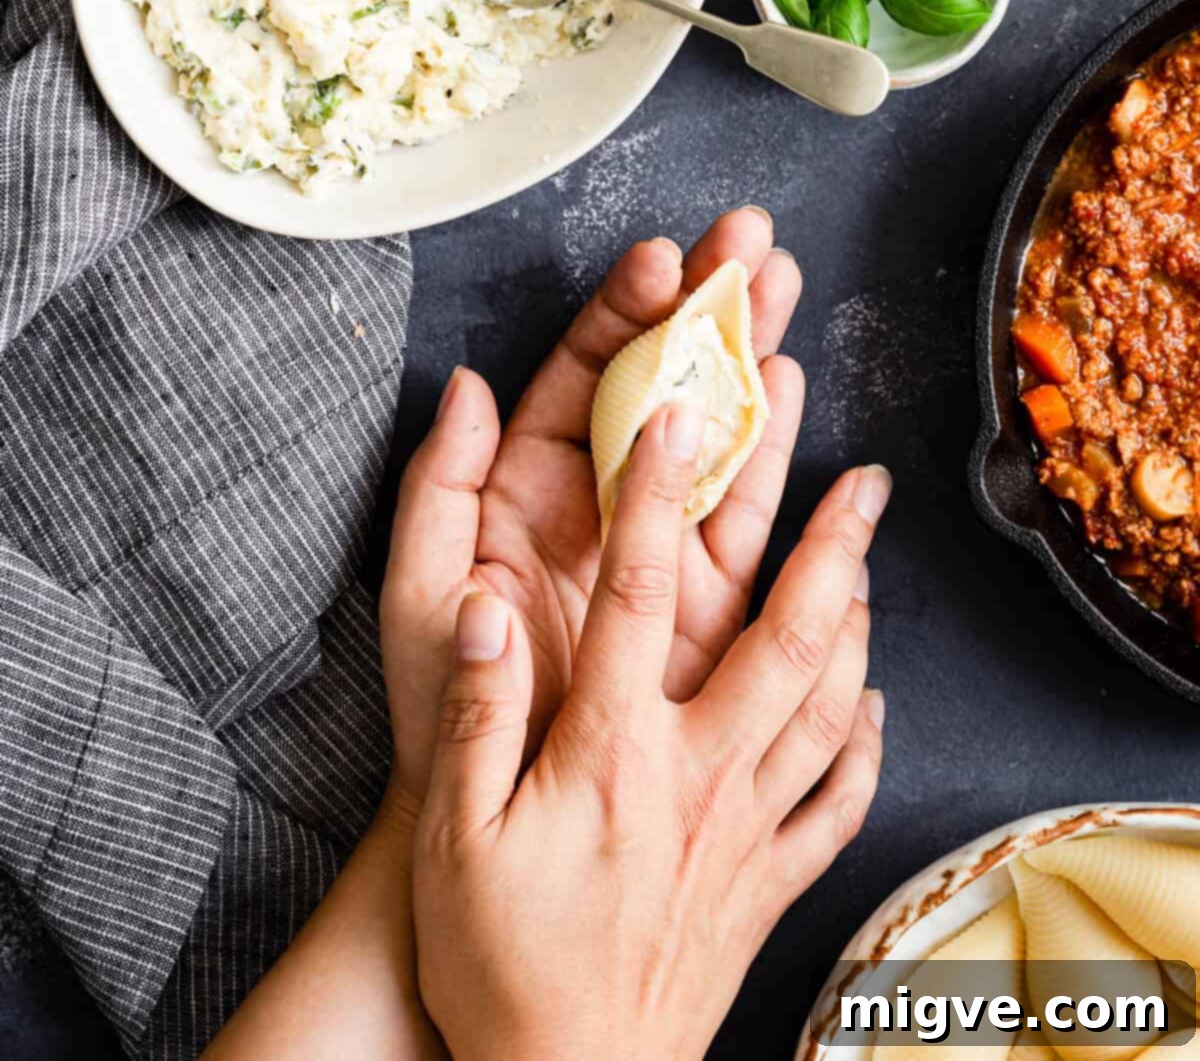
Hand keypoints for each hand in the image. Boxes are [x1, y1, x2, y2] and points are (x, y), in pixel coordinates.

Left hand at [381, 207, 803, 804]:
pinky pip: (744, 511)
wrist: (497, 818)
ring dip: (745, 354)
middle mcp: (597, 499)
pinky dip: (769, 448)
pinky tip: (787, 387)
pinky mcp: (707, 598)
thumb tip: (469, 385)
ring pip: (710, 428)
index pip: (582, 376)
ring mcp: (657, 543)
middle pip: (658, 381)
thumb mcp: (422, 594)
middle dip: (701, 307)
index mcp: (525, 485)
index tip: (662, 261)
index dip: (623, 314)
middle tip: (749, 240)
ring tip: (780, 289)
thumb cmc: (445, 710)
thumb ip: (438, 487)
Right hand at [413, 416, 889, 1060]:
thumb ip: (477, 713)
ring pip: (830, 709)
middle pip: (786, 641)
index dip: (657, 495)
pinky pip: (839, 805)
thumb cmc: (501, 964)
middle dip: (831, 548)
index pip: (642, 594)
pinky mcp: (769, 885)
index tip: (680, 415)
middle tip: (864, 480)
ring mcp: (746, 831)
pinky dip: (868, 749)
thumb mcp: (456, 839)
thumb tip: (493, 603)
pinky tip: (877, 708)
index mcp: (615, 751)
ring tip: (874, 566)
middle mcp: (699, 775)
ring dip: (862, 628)